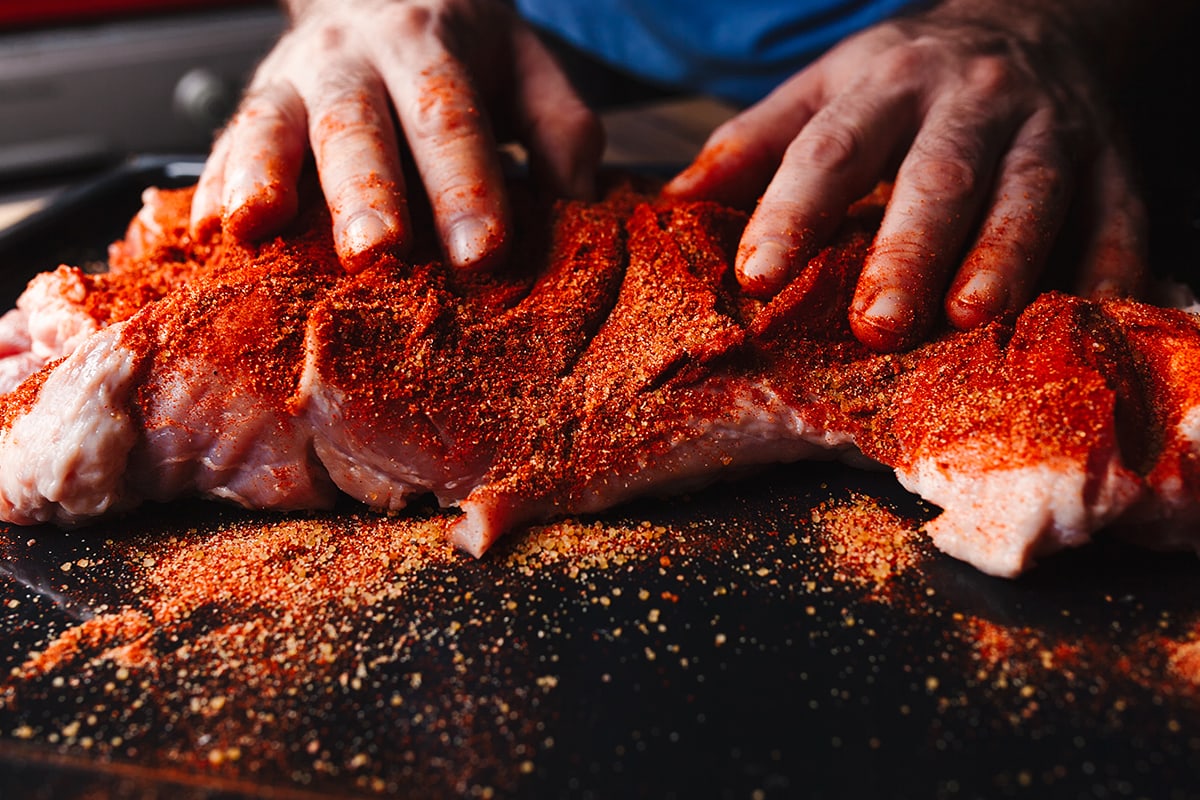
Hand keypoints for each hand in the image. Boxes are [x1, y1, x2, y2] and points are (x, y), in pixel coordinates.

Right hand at [190, 0, 602, 271]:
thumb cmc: (459, 48)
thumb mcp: (526, 67)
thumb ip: (561, 128)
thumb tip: (580, 203)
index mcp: (431, 46)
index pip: (451, 118)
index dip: (467, 186)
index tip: (482, 252)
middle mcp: (355, 59)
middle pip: (356, 123)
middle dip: (365, 189)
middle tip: (377, 251)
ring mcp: (294, 79)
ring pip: (273, 123)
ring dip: (263, 177)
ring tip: (256, 229)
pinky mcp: (254, 105)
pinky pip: (227, 142)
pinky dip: (214, 184)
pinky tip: (208, 230)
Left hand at [664, 2, 1148, 350]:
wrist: (1032, 24)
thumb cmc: (906, 82)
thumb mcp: (824, 90)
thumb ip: (754, 144)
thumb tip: (673, 200)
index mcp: (886, 84)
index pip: (831, 148)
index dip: (793, 211)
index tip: (757, 277)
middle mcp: (971, 99)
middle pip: (937, 175)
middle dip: (907, 250)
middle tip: (875, 325)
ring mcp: (1051, 126)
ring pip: (1029, 191)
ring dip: (1005, 256)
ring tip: (969, 317)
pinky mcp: (1114, 160)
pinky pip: (1119, 214)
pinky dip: (1110, 267)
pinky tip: (1091, 315)